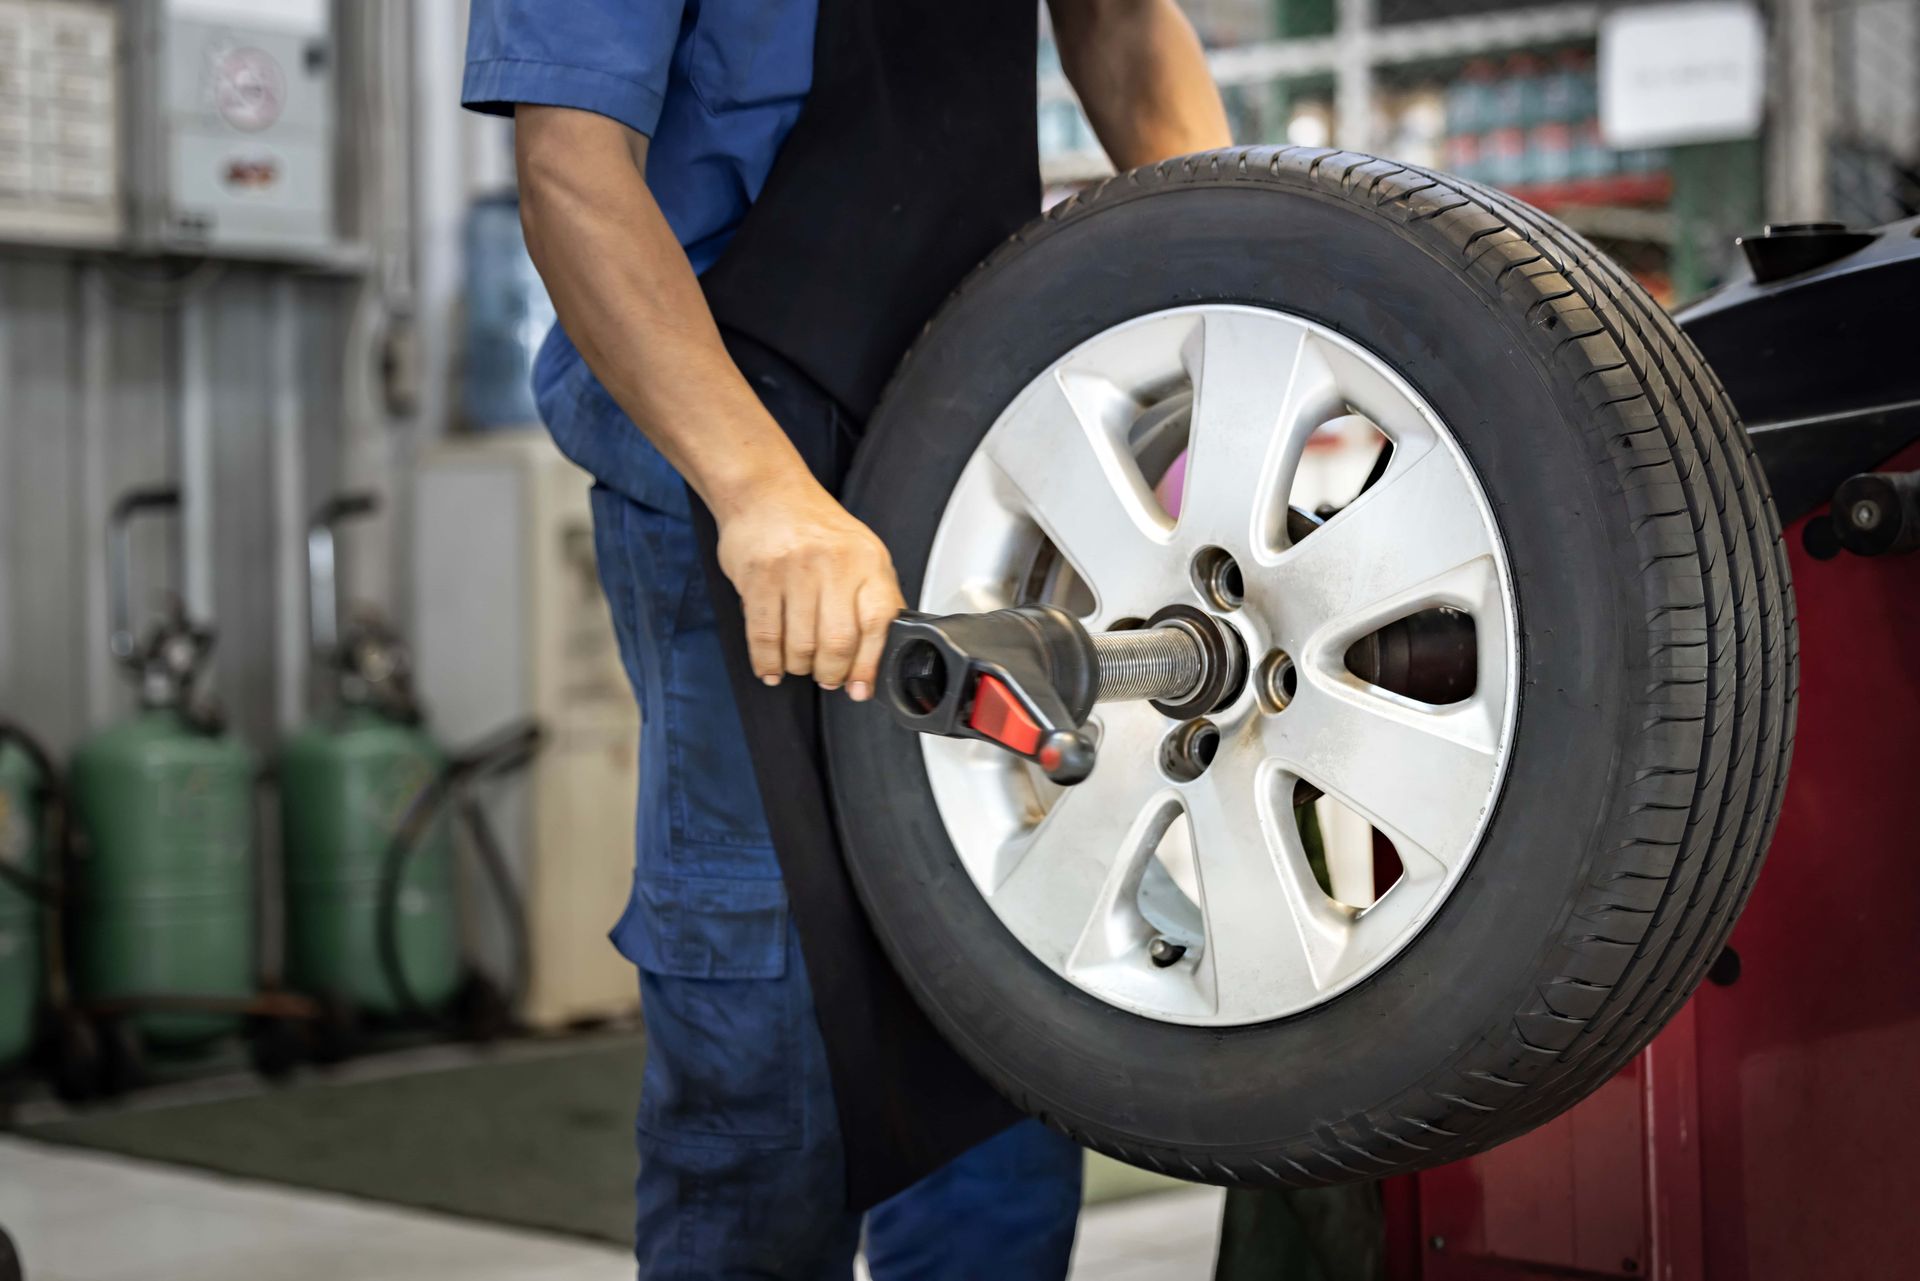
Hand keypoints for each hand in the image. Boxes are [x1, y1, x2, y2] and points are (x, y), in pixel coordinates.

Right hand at [714, 473, 905, 701]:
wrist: (767, 492)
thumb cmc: (815, 528)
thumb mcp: (861, 554)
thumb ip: (872, 600)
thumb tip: (874, 660)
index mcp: (868, 560)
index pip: (878, 623)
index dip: (870, 664)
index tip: (860, 687)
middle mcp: (835, 563)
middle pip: (837, 642)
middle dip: (830, 672)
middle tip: (826, 677)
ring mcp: (795, 569)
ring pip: (800, 645)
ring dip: (798, 667)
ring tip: (798, 664)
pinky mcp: (759, 576)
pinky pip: (764, 635)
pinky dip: (767, 662)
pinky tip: (771, 667)